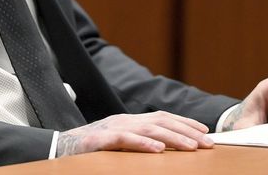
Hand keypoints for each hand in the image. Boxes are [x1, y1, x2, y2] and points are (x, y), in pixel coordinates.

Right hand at [55, 111, 212, 156]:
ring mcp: (113, 128)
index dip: (185, 123)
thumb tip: (166, 146)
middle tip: (208, 142)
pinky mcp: (101, 140)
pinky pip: (125, 140)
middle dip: (187, 131)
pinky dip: (142, 143)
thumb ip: (140, 140)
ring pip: (148, 129)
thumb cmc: (90, 148)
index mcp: (130, 120)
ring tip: (191, 147)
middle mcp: (124, 120)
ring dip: (173, 137)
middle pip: (161, 122)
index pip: (162, 117)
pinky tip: (158, 149)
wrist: (59, 146)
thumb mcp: (120, 142)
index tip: (205, 132)